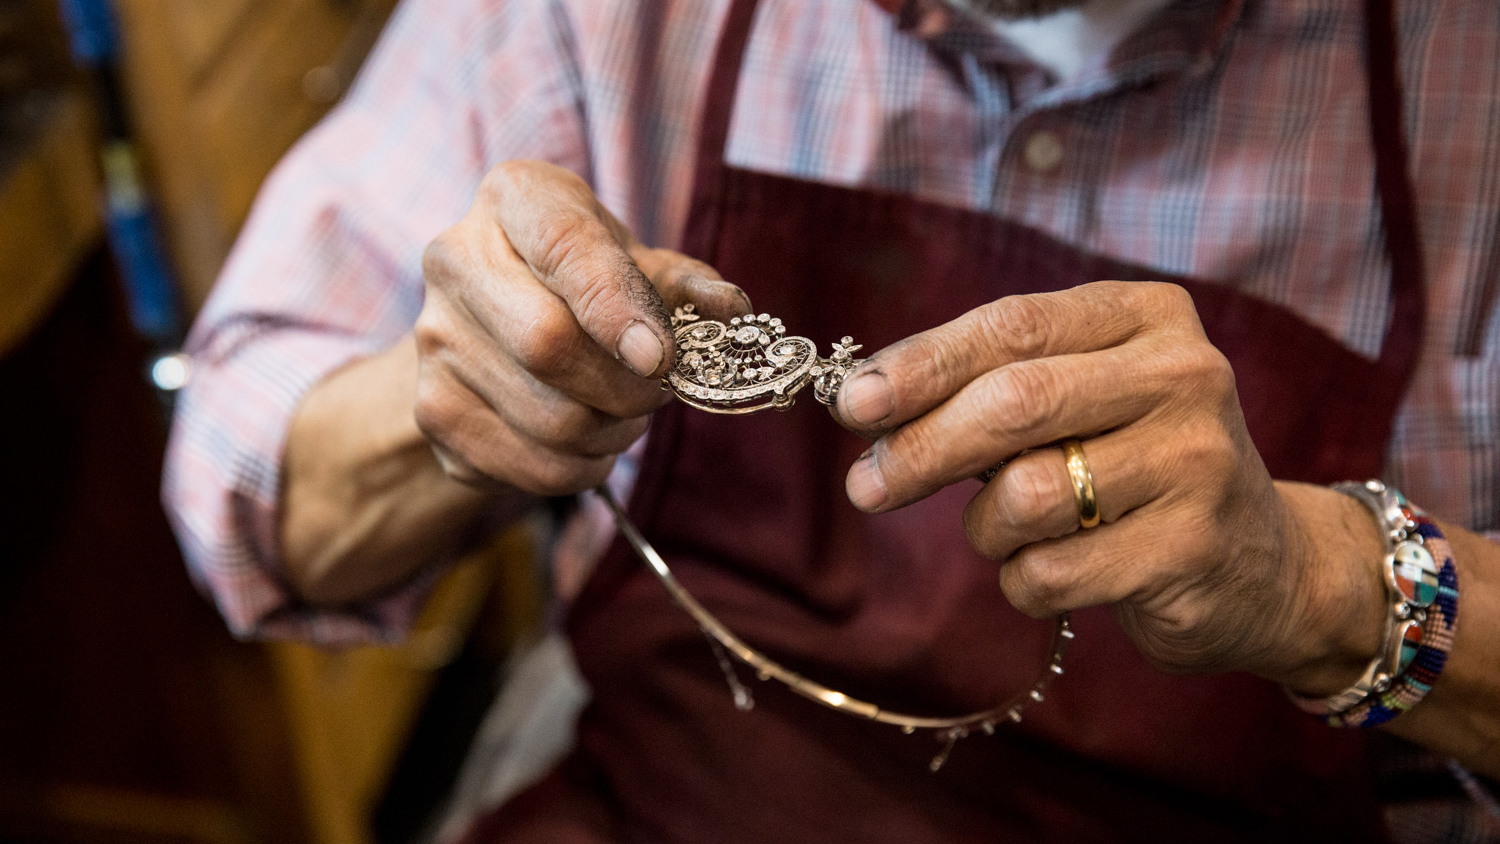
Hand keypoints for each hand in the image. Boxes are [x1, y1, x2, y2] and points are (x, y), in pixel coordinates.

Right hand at [415, 160, 747, 495]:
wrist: (496, 319)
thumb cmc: (584, 278)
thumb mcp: (636, 257)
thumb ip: (684, 282)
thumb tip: (729, 310)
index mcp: (513, 198)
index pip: (564, 249)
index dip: (616, 308)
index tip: (662, 358)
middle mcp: (453, 261)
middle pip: (547, 345)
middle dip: (628, 387)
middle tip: (659, 391)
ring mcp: (433, 341)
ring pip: (548, 420)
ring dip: (614, 434)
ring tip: (625, 415)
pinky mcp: (432, 414)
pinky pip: (528, 468)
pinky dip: (580, 470)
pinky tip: (588, 442)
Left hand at [835, 281, 1384, 683]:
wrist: (1266, 563)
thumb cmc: (1137, 467)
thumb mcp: (1084, 399)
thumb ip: (997, 386)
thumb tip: (868, 404)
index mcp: (1146, 316)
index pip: (1012, 326)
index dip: (922, 365)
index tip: (853, 403)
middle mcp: (1183, 375)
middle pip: (1015, 404)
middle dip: (921, 448)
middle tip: (867, 487)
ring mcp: (1197, 461)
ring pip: (1026, 495)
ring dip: (986, 527)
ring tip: (1008, 531)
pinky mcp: (1193, 548)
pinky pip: (1053, 572)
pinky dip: (1023, 581)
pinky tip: (1052, 571)